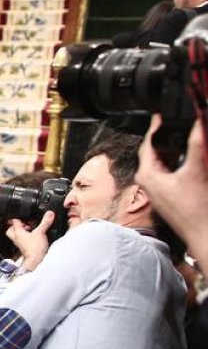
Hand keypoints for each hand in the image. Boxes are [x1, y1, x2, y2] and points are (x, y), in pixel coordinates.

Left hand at [6, 210, 54, 271]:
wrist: (36, 261)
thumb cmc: (34, 249)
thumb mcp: (41, 232)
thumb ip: (45, 222)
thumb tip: (49, 214)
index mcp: (18, 233)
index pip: (14, 222)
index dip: (18, 217)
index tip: (22, 215)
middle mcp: (16, 238)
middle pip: (11, 230)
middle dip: (16, 226)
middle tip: (23, 223)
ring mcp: (19, 244)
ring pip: (16, 236)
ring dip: (21, 232)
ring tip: (29, 229)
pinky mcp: (24, 249)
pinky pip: (22, 241)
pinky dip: (26, 238)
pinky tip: (32, 238)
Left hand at [137, 114, 207, 264]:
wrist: (203, 234)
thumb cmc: (196, 211)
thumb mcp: (196, 170)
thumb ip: (196, 145)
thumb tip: (197, 124)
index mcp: (147, 174)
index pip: (147, 143)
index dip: (155, 127)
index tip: (161, 115)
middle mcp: (148, 182)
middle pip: (155, 152)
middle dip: (165, 137)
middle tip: (173, 123)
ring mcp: (157, 190)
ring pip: (163, 162)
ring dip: (173, 150)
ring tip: (181, 136)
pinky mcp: (167, 196)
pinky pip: (169, 172)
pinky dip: (178, 162)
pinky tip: (187, 159)